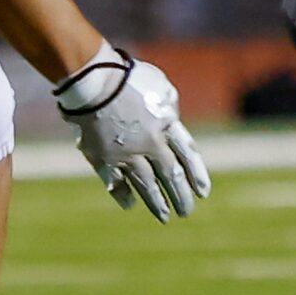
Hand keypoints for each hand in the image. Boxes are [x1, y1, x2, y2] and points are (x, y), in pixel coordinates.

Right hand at [54, 47, 212, 220]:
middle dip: (180, 196)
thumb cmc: (128, 77)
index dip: (197, 175)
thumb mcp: (161, 87)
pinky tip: (130, 205)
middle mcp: (150, 144)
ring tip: (165, 217)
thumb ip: (170, 108)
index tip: (203, 193)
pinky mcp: (101, 158)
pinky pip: (114, 181)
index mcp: (167, 125)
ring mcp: (125, 154)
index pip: (188, 155)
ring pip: (145, 184)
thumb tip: (172, 123)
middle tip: (187, 212)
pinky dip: (122, 194)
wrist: (92, 81)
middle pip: (170, 175)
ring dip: (156, 202)